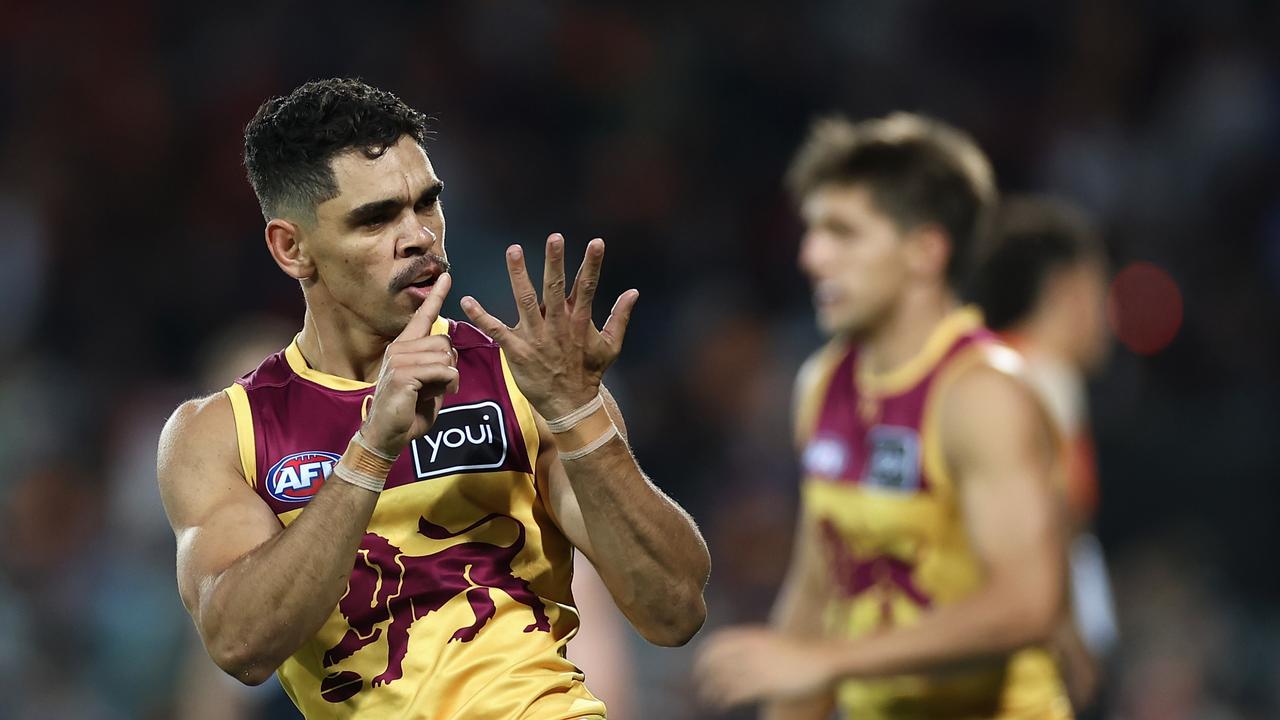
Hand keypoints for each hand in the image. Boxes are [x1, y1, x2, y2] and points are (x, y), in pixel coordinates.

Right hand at [360, 274, 457, 455]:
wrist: (388, 435)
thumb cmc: (409, 410)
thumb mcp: (429, 382)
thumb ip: (437, 364)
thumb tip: (449, 353)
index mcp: (405, 347)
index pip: (423, 316)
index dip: (437, 296)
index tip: (448, 276)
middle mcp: (399, 348)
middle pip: (444, 342)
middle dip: (450, 365)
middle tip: (440, 385)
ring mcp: (399, 360)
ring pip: (445, 357)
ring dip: (449, 379)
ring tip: (434, 393)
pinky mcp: (403, 375)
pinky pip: (443, 371)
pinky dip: (447, 386)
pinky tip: (431, 396)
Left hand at [459, 234, 637, 417]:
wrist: (570, 405)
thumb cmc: (589, 373)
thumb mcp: (610, 345)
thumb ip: (619, 316)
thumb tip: (633, 292)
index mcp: (579, 321)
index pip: (587, 287)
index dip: (592, 264)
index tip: (596, 242)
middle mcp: (557, 325)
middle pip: (556, 288)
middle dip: (555, 262)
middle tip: (554, 238)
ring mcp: (536, 337)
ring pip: (526, 300)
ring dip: (519, 275)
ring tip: (514, 251)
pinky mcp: (516, 350)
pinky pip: (496, 330)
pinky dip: (481, 316)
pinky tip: (466, 300)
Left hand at [695, 626, 838, 709]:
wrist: (826, 658)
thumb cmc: (803, 652)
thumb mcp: (775, 642)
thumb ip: (757, 646)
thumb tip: (742, 653)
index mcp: (754, 636)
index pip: (719, 641)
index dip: (704, 652)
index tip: (698, 662)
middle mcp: (752, 650)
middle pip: (716, 660)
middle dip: (702, 672)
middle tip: (698, 682)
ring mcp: (759, 667)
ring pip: (724, 678)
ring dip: (711, 689)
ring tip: (707, 697)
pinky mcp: (766, 685)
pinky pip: (737, 693)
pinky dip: (725, 699)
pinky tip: (722, 704)